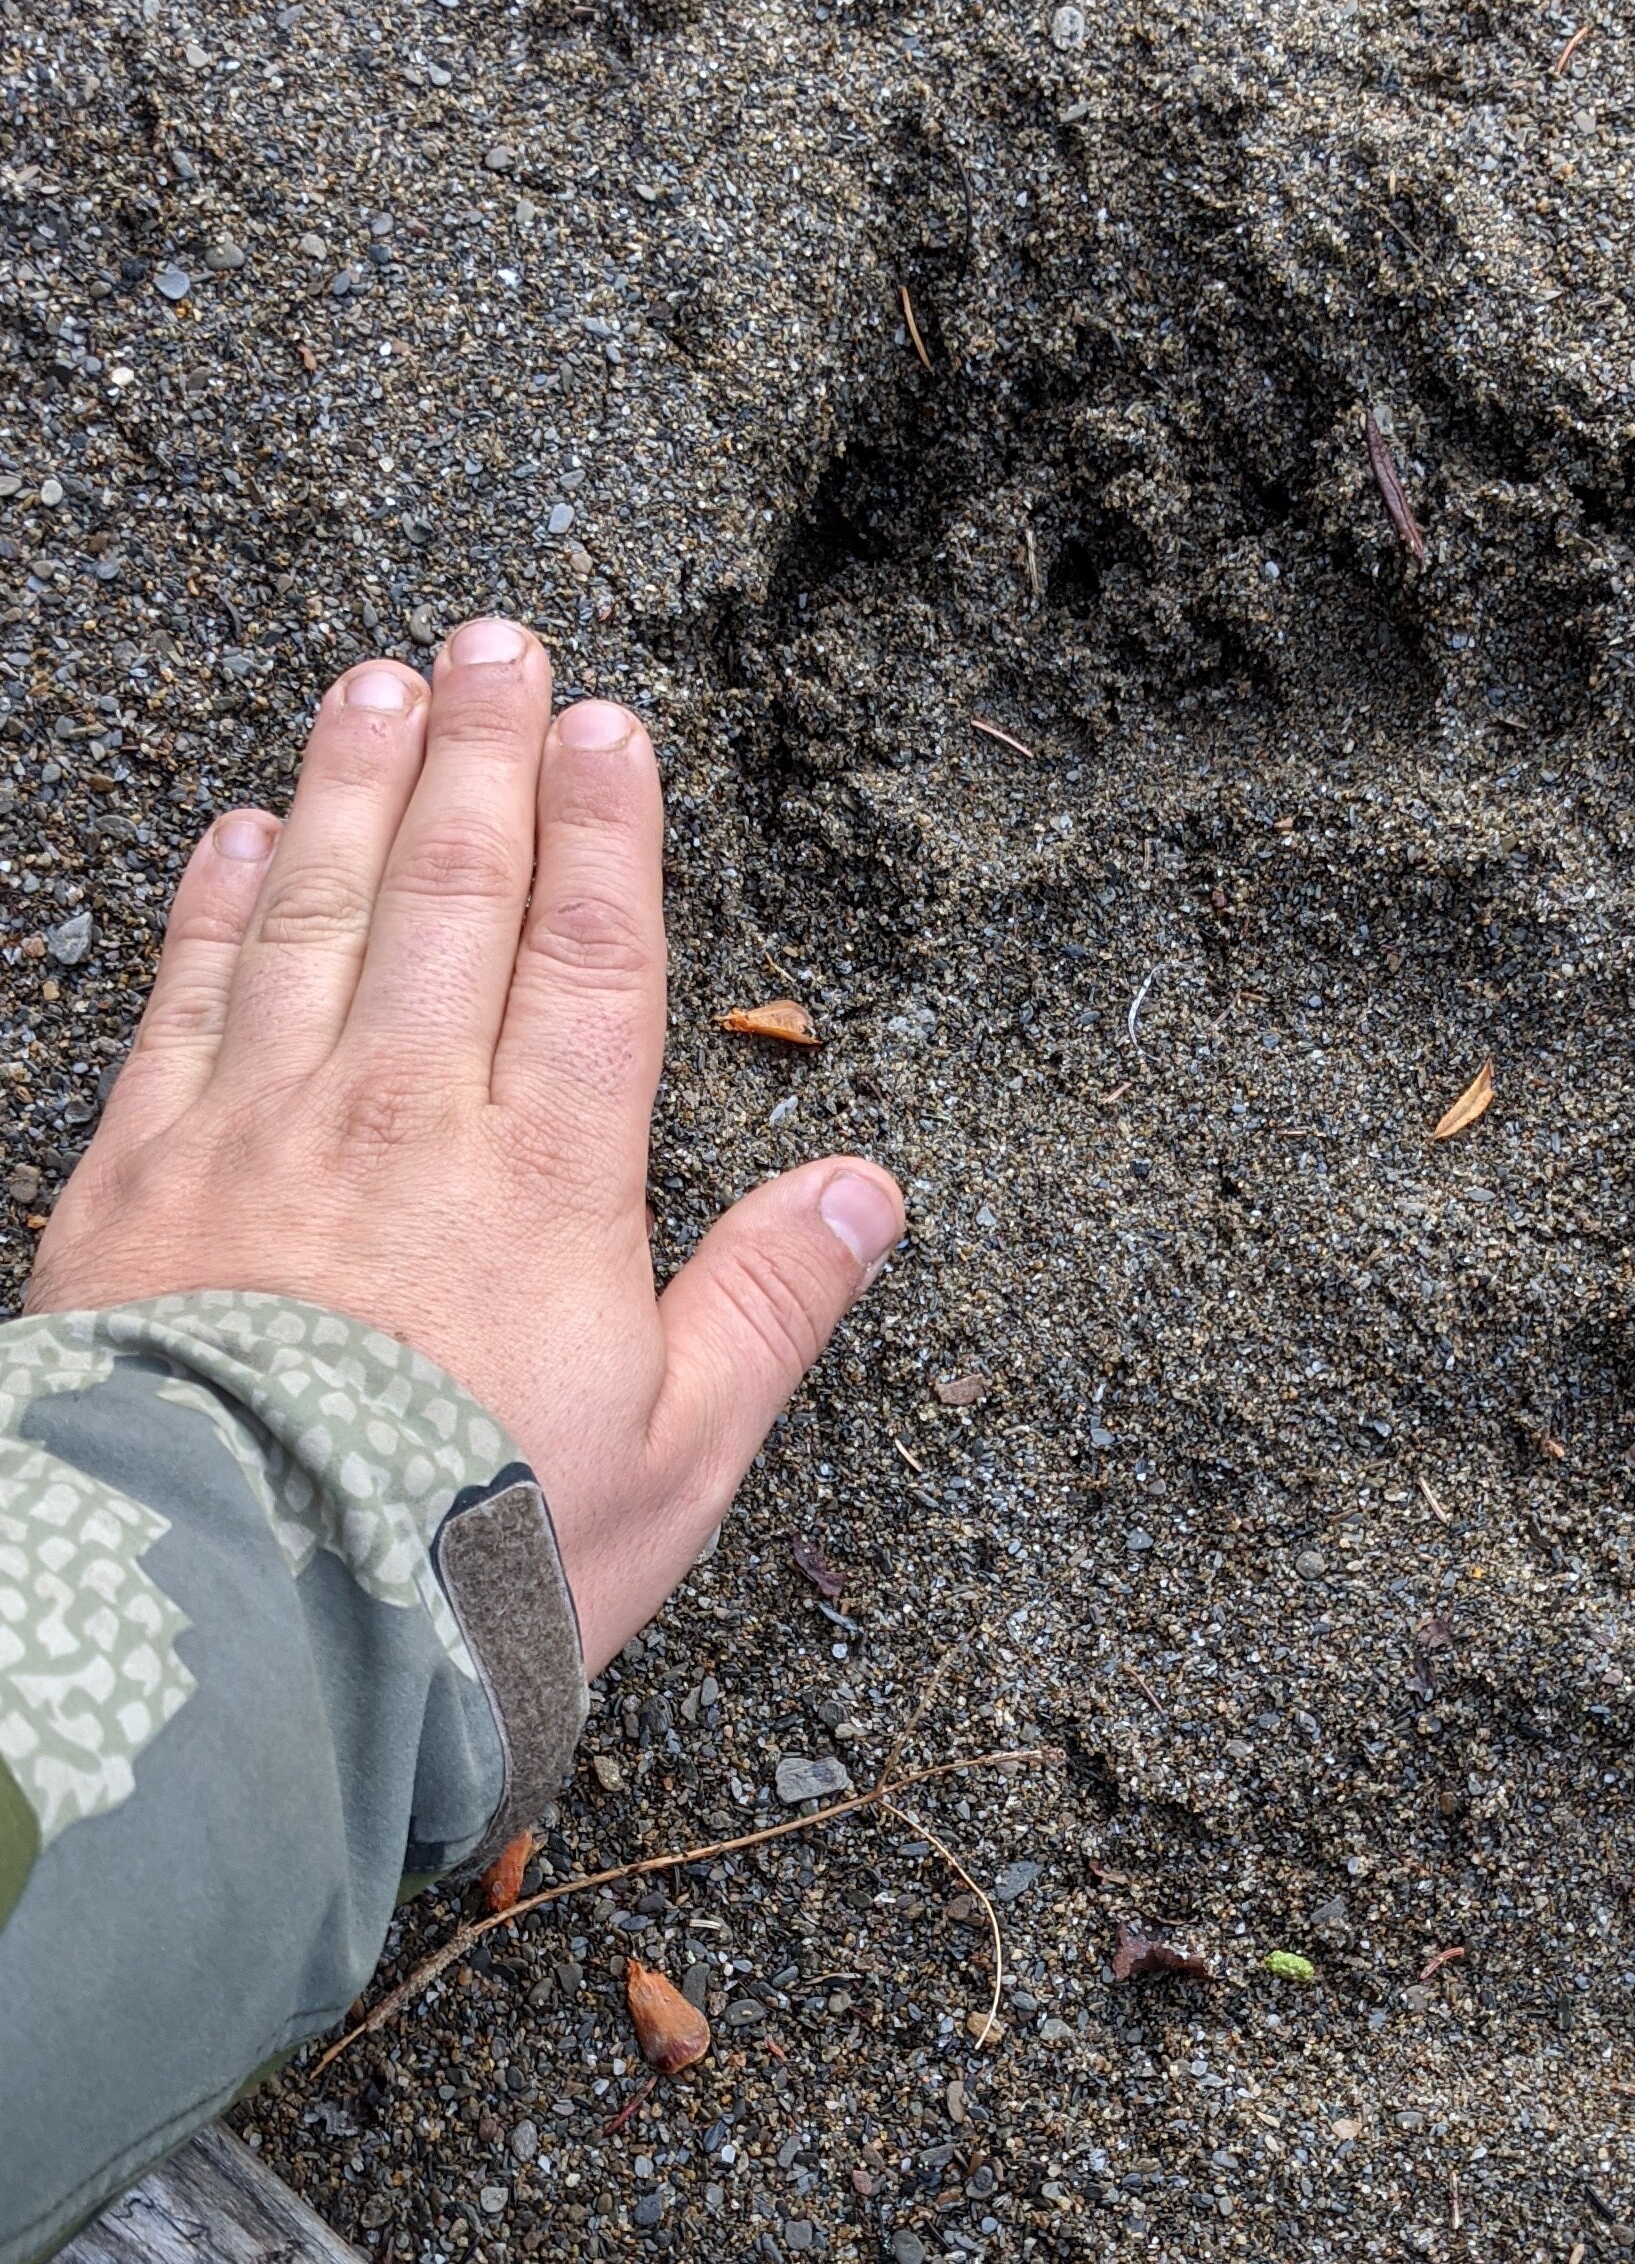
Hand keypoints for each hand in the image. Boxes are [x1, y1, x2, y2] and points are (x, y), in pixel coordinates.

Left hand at [27, 617, 901, 1670]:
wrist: (246, 1620)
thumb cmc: (478, 1557)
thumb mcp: (676, 1459)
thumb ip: (766, 1306)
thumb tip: (866, 1185)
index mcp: (548, 1183)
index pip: (587, 958)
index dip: (602, 831)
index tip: (607, 726)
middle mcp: (405, 1122)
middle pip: (452, 898)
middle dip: (480, 759)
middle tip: (495, 643)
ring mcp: (261, 1138)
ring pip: (317, 915)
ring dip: (351, 788)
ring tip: (377, 683)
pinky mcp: (138, 1183)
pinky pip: (185, 1001)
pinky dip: (217, 904)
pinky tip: (239, 834)